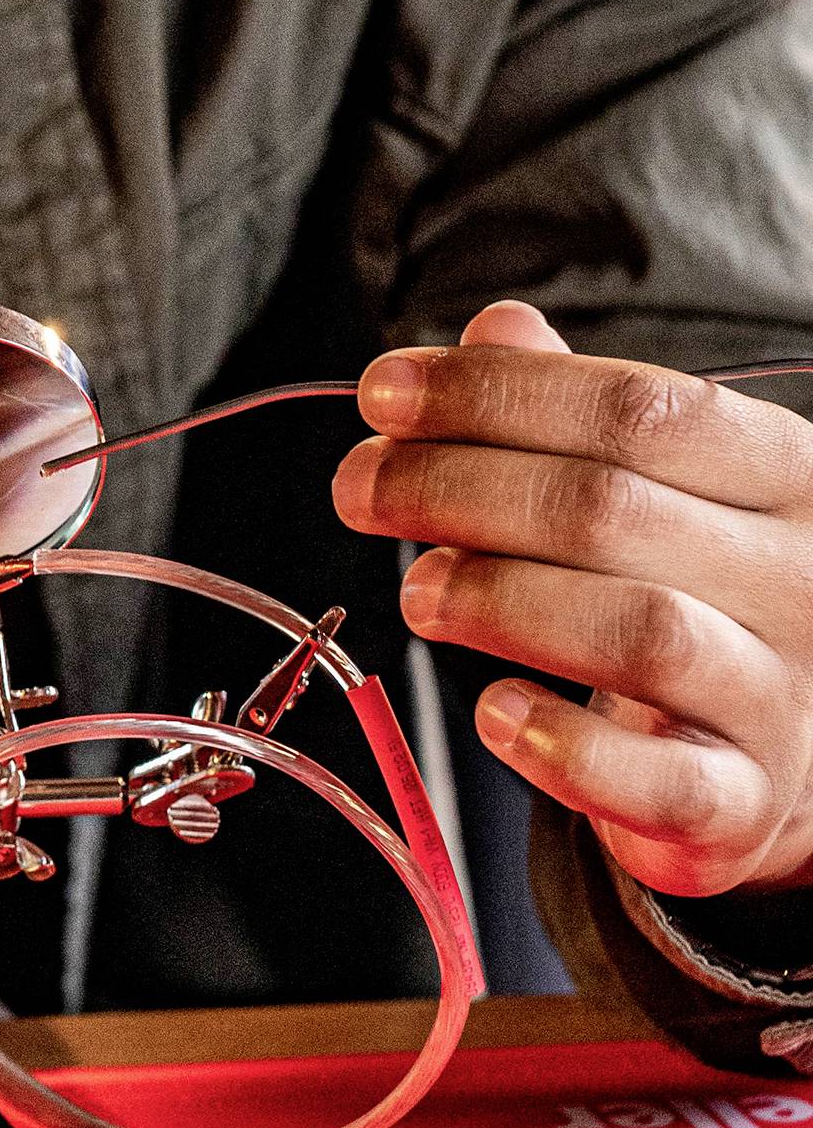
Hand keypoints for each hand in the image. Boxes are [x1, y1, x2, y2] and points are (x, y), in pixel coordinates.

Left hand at [332, 301, 812, 897]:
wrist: (799, 752)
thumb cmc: (710, 601)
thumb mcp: (669, 494)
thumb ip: (581, 415)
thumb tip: (496, 327)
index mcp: (783, 474)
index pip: (637, 407)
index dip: (494, 395)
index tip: (381, 394)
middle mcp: (799, 576)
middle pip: (610, 508)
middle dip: (457, 488)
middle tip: (358, 490)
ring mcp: (781, 694)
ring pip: (636, 631)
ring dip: (500, 599)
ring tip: (417, 590)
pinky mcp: (744, 800)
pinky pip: (659, 779)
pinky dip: (563, 748)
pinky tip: (493, 710)